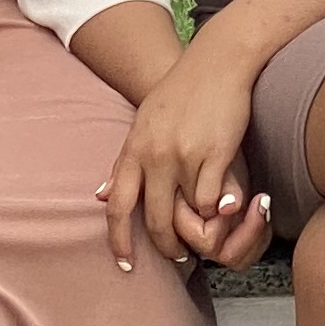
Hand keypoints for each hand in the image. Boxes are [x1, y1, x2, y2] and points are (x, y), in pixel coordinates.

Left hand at [100, 43, 261, 272]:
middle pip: (153, 220)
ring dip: (195, 231)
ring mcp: (184, 156)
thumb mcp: (145, 123)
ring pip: (185, 214)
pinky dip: (217, 211)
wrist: (217, 62)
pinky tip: (224, 208)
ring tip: (204, 237)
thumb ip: (125, 162)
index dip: (118, 239)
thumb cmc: (182, 92)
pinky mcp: (215, 154)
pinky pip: (211, 201)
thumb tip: (100, 195)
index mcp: (134, 148)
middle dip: (166, 247)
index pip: (117, 205)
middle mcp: (154, 155)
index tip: (125, 263)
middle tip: (178, 259)